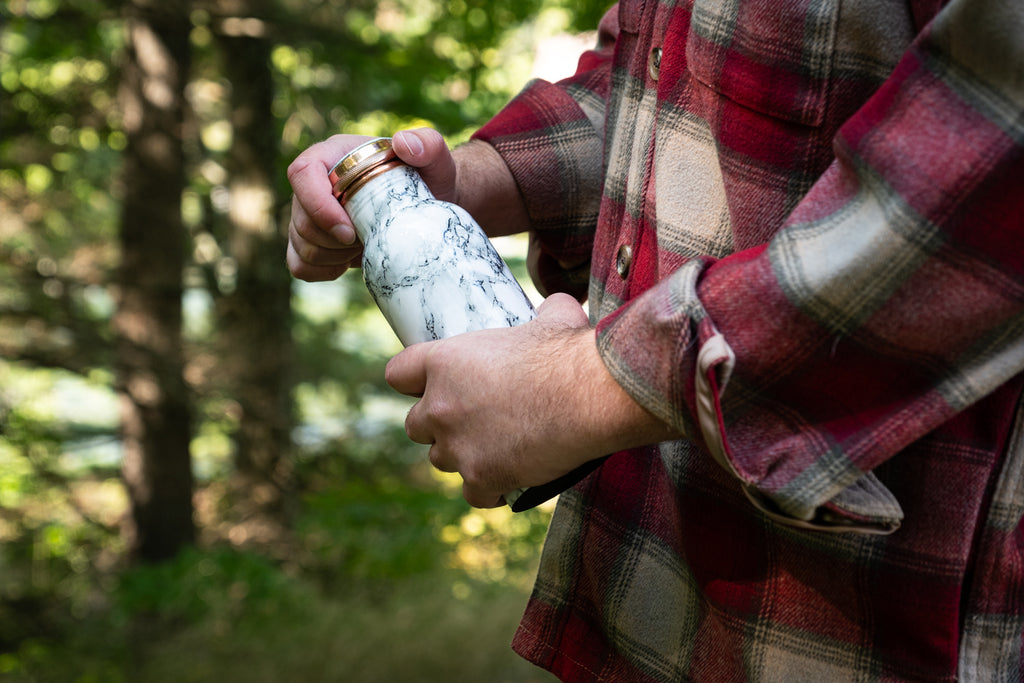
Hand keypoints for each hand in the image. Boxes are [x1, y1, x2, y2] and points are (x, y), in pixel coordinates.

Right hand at [285, 128, 457, 280]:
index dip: (318, 205)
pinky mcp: (311, 241)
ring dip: (333, 256)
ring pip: (299, 243)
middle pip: (301, 217)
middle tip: (369, 240)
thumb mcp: (436, 161)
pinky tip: (348, 265)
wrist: (427, 212)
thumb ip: (428, 144)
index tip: (349, 231)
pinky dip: (321, 271)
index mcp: (334, 156)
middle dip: (334, 240)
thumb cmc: (430, 181)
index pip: (302, 172)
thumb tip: (402, 143)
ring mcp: (309, 213)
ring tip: (366, 246)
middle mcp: (315, 183)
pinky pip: (299, 263)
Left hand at [385, 294, 680, 506]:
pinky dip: (490, 489)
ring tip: (494, 449)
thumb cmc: (569, 352)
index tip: (429, 383)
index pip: (398, 374)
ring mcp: (458, 447)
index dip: (414, 380)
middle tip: (470, 419)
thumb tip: (557, 305)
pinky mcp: (482, 478)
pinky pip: (474, 493)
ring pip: (441, 460)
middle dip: (437, 424)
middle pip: (415, 425)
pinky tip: (509, 480)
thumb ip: (542, 312)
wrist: (591, 396)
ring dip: (461, 456)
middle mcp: (440, 407)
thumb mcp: (552, 318)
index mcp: (444, 362)